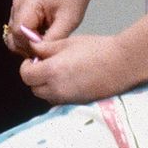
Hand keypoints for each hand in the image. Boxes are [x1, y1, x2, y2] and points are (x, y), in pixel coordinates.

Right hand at [7, 0, 88, 54]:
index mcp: (29, 3)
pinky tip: (40, 39)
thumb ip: (52, 38)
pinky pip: (16, 33)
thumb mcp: (67, 22)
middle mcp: (18, 5)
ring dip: (27, 45)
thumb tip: (40, 55)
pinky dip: (26, 40)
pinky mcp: (17, 14)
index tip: (46, 50)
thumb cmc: (71, 1)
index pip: (19, 32)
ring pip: (13, 37)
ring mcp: (16, 9)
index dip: (30, 46)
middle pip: (13, 36)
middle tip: (46, 50)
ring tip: (44, 44)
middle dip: (28, 48)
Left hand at [19, 33, 134, 103]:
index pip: (26, 76)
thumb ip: (46, 48)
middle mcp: (57, 90)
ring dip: (45, 86)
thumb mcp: (67, 43)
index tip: (34, 58)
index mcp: (52, 72)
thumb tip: (32, 49)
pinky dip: (58, 93)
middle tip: (44, 64)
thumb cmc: (95, 49)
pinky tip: (68, 80)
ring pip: (46, 97)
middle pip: (34, 89)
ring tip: (57, 72)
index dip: (26, 67)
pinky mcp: (79, 104)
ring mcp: (69, 100)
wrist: (121, 64)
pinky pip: (60, 101)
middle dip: (34, 78)